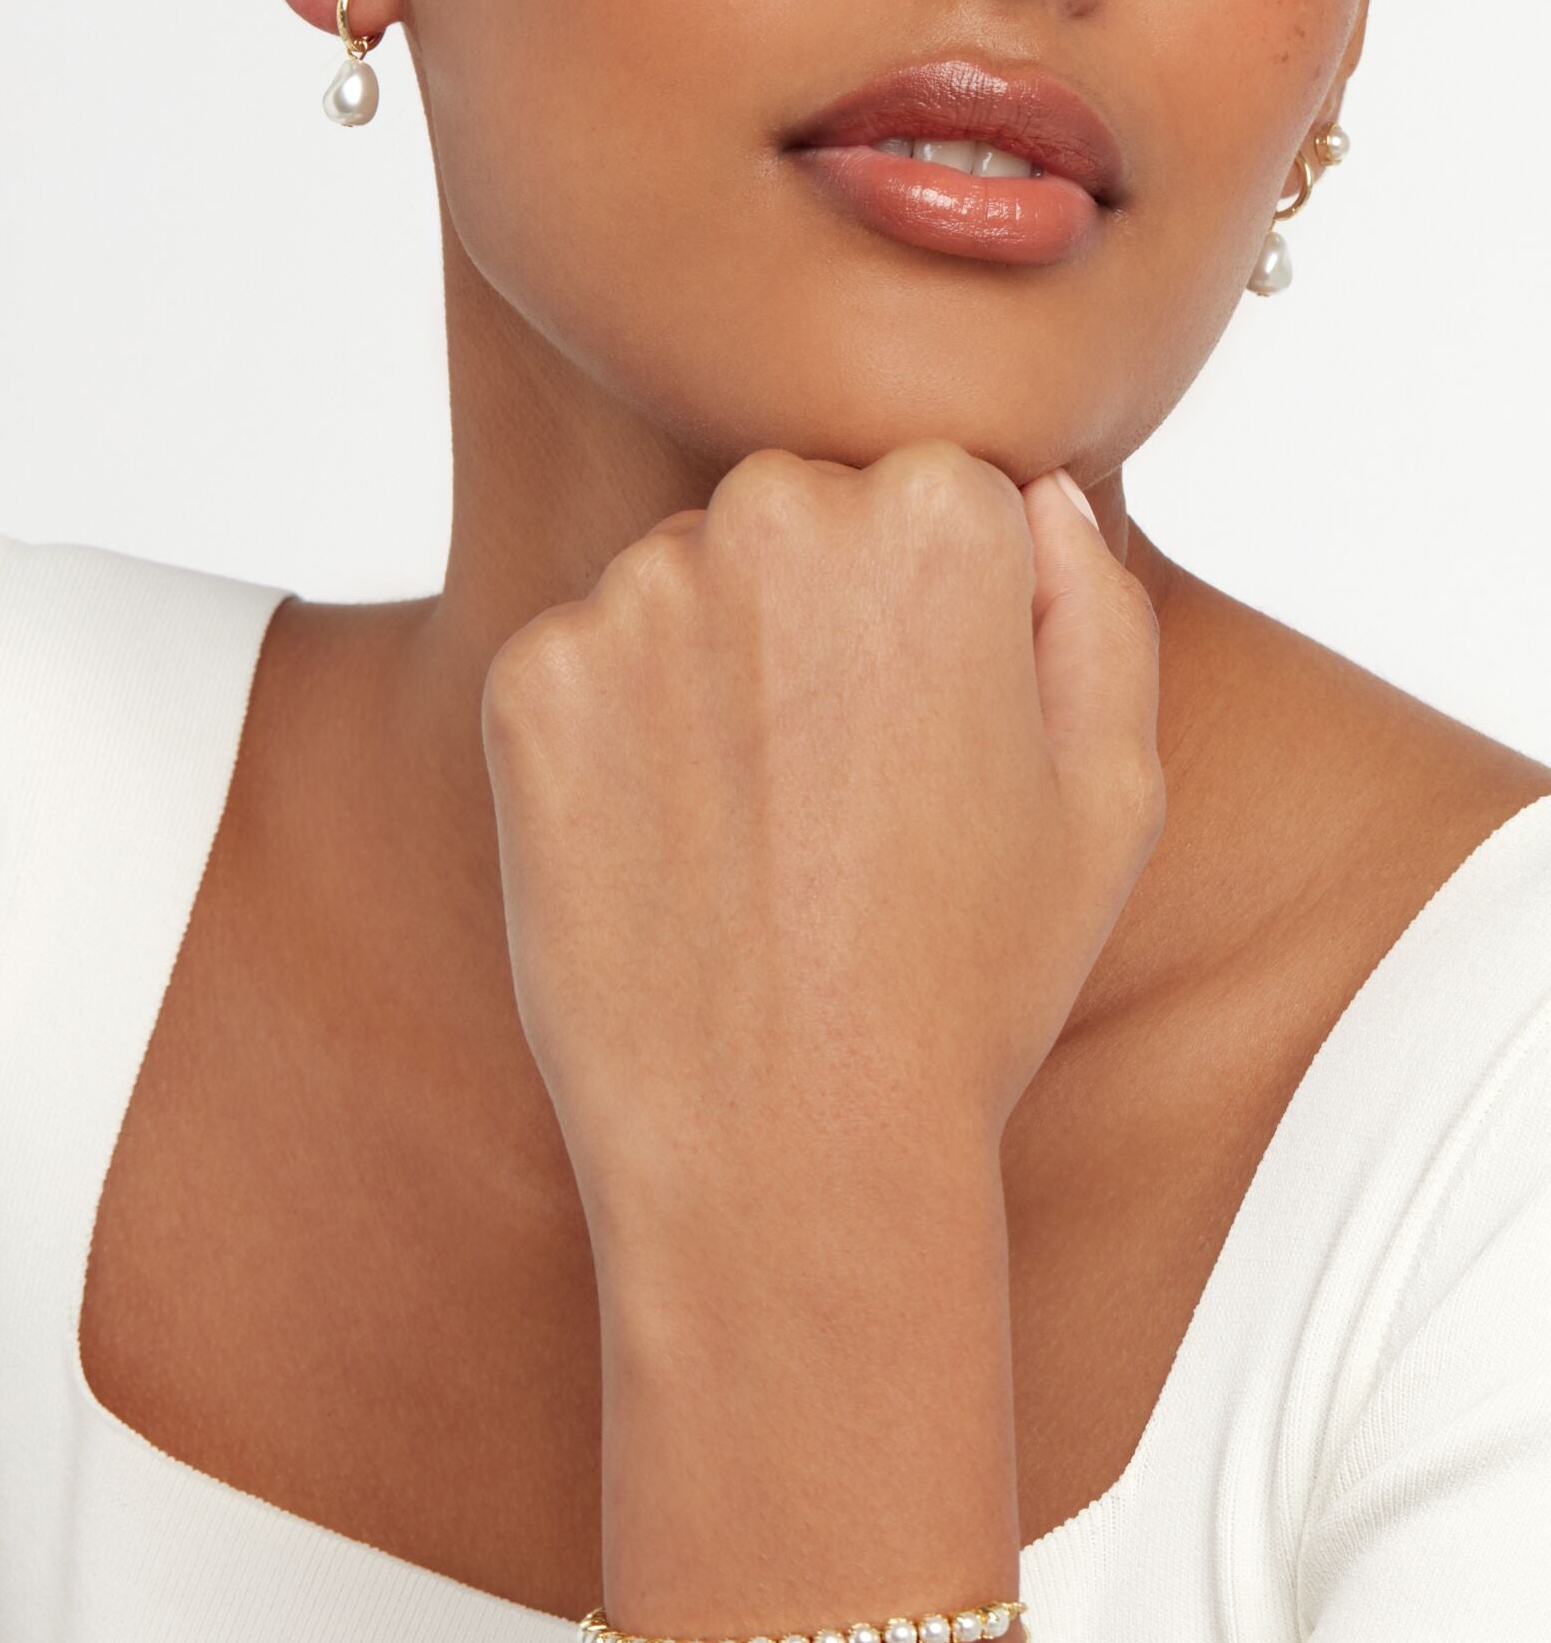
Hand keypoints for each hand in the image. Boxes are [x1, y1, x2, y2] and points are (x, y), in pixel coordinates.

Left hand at [478, 441, 1163, 1280]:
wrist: (785, 1147)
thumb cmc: (969, 981)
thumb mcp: (1113, 793)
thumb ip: (1092, 601)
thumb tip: (1030, 495)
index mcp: (936, 516)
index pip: (927, 495)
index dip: (938, 623)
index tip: (928, 738)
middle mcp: (774, 514)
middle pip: (795, 517)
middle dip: (817, 616)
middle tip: (841, 790)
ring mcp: (636, 593)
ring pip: (681, 583)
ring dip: (710, 666)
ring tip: (758, 833)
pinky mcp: (529, 676)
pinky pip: (580, 662)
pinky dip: (612, 735)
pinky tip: (666, 849)